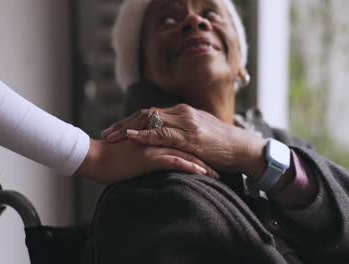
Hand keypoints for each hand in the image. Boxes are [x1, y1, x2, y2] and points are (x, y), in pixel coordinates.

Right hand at [75, 139, 218, 183]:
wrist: (93, 158)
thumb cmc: (109, 158)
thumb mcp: (132, 152)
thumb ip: (145, 150)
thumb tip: (153, 157)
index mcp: (153, 134)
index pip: (180, 138)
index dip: (196, 148)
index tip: (210, 157)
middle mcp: (156, 137)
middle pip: (187, 143)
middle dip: (204, 155)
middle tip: (220, 164)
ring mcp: (154, 145)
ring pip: (185, 152)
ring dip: (202, 163)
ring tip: (217, 174)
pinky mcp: (150, 156)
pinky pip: (175, 161)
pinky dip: (190, 167)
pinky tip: (202, 174)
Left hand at [101, 104, 267, 178]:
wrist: (242, 147)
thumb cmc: (220, 144)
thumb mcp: (198, 134)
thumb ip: (181, 132)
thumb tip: (165, 139)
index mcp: (181, 112)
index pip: (149, 113)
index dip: (129, 121)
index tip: (114, 130)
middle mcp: (181, 113)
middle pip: (145, 114)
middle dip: (123, 124)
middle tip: (106, 134)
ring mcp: (186, 123)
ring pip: (150, 121)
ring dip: (128, 129)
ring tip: (112, 137)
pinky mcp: (190, 136)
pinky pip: (164, 134)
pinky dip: (146, 135)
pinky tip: (132, 139)